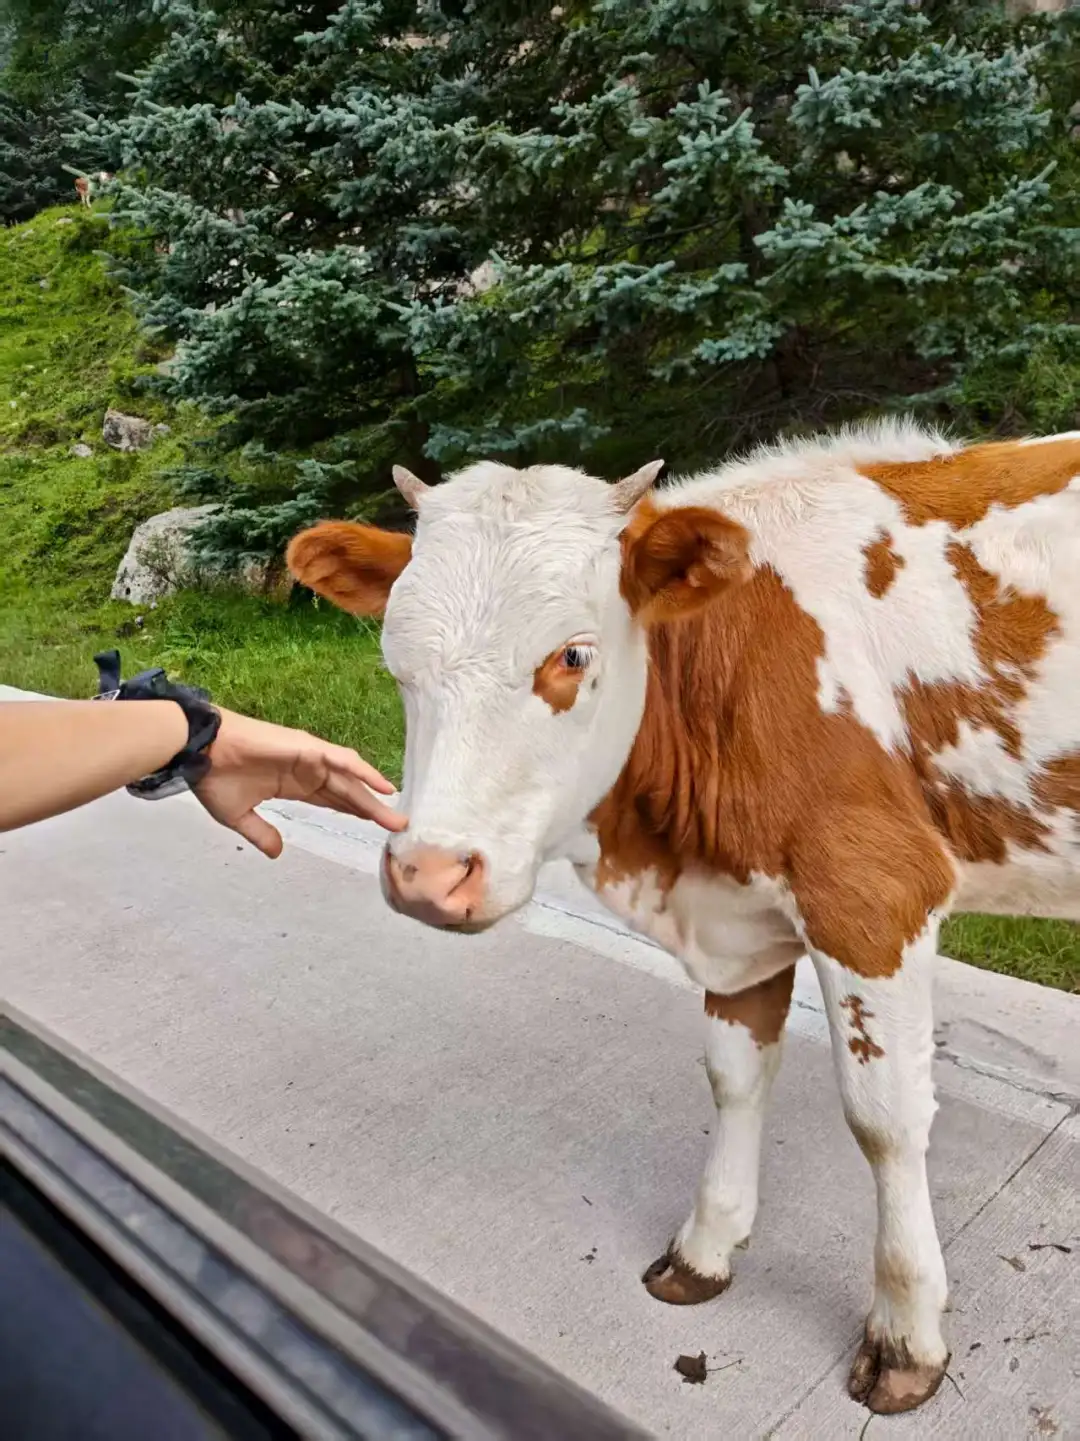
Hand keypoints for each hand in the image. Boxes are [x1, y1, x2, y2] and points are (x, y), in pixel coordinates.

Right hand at [194, 708, 406, 857]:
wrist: (199, 752)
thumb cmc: (215, 778)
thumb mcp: (239, 817)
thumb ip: (262, 833)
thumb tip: (277, 853)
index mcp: (294, 786)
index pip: (333, 802)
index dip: (355, 813)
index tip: (376, 828)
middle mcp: (307, 771)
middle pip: (348, 794)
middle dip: (373, 810)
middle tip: (399, 826)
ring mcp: (309, 758)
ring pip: (350, 780)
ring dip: (374, 796)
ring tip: (397, 815)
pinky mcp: (307, 747)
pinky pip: (342, 760)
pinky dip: (363, 771)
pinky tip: (382, 786)